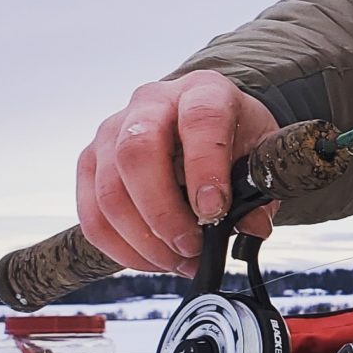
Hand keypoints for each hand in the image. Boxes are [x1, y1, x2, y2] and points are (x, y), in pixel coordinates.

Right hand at [76, 71, 279, 277]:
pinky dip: (120, 246)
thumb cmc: (234, 135)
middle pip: (137, 153)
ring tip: (178, 260)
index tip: (215, 211)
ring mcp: (113, 131)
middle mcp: (151, 104)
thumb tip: (253, 228)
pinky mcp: (91, 162)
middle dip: (163, 213)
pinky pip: (91, 212)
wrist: (206, 120)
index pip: (199, 120)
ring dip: (142, 239)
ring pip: (108, 189)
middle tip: (191, 247)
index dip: (205, 168)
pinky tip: (152, 260)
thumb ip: (260, 187)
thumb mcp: (261, 151)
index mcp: (202, 92)